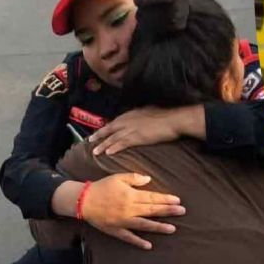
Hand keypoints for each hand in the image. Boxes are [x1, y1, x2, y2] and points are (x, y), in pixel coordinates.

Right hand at [81, 173, 185, 249]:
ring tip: (172, 229)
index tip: (178, 201)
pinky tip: (149, 246)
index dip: (166, 199)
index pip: (152, 197)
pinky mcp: (116, 230)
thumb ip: (134, 178)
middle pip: (152, 210)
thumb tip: (148, 179)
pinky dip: (138, 242)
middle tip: (182, 212)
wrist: (83, 201)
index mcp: (130, 195)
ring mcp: (123, 221)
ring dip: (159, 227)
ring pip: (144, 225)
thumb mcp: (117, 177)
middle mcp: (129, 209)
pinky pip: (129, 237)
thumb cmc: (101, 187)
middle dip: (168, 211)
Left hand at [88, 105, 205, 155]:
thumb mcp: (150, 111)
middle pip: (109, 129)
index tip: (100, 132)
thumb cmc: (166, 115)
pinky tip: (107, 153)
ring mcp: (131, 128)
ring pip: (112, 137)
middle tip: (90, 141)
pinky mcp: (136, 137)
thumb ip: (142, 115)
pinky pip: (121, 143)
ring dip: (103, 144)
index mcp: (131, 114)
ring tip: (95, 151)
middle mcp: (128, 120)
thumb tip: (140, 116)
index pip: (115, 122)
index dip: (106, 128)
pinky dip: (113, 148)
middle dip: (99, 135)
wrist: (173, 120)